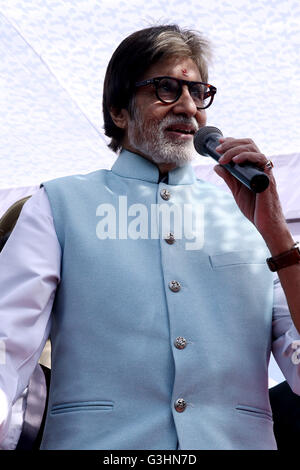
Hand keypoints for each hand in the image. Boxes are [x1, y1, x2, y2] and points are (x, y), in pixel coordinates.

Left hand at [214, 137, 292, 253]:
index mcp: (254, 167)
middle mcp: (260, 166)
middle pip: (248, 144)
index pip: (245, 147)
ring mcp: (264, 171)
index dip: (232, 141)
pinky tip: (235, 160)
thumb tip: (217, 166)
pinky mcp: (268, 177)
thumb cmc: (254, 208)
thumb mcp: (237, 190)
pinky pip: (260, 160)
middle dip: (231, 143)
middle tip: (217, 150)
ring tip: (222, 157)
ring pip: (253, 149)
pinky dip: (246, 157)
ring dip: (234, 149)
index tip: (219, 143)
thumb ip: (229, 178)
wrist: (266, 224)